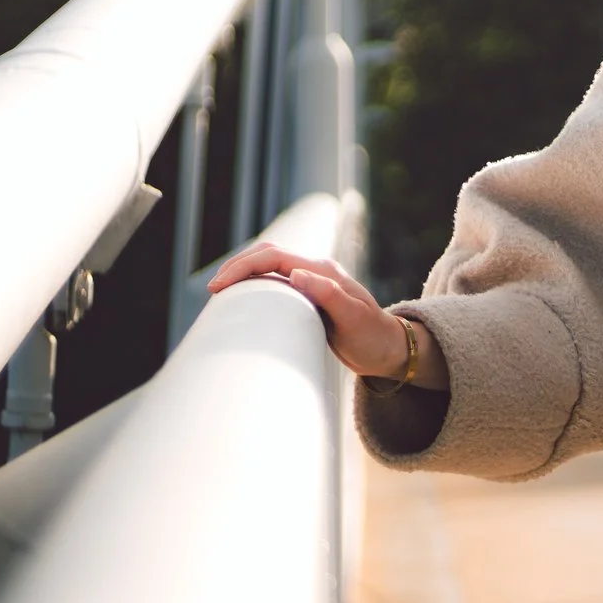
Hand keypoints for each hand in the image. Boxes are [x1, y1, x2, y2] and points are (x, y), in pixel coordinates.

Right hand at [205, 243, 444, 386]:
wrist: (389, 348)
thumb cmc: (372, 337)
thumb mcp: (353, 319)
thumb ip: (328, 295)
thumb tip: (296, 274)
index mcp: (323, 271)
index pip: (274, 257)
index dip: (243, 267)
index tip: (219, 286)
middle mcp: (316, 271)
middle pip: (268, 253)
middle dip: (238, 266)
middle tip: (213, 289)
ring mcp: (312, 281)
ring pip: (271, 264)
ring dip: (245, 272)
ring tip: (220, 291)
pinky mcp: (309, 295)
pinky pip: (276, 280)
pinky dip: (255, 283)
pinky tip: (243, 299)